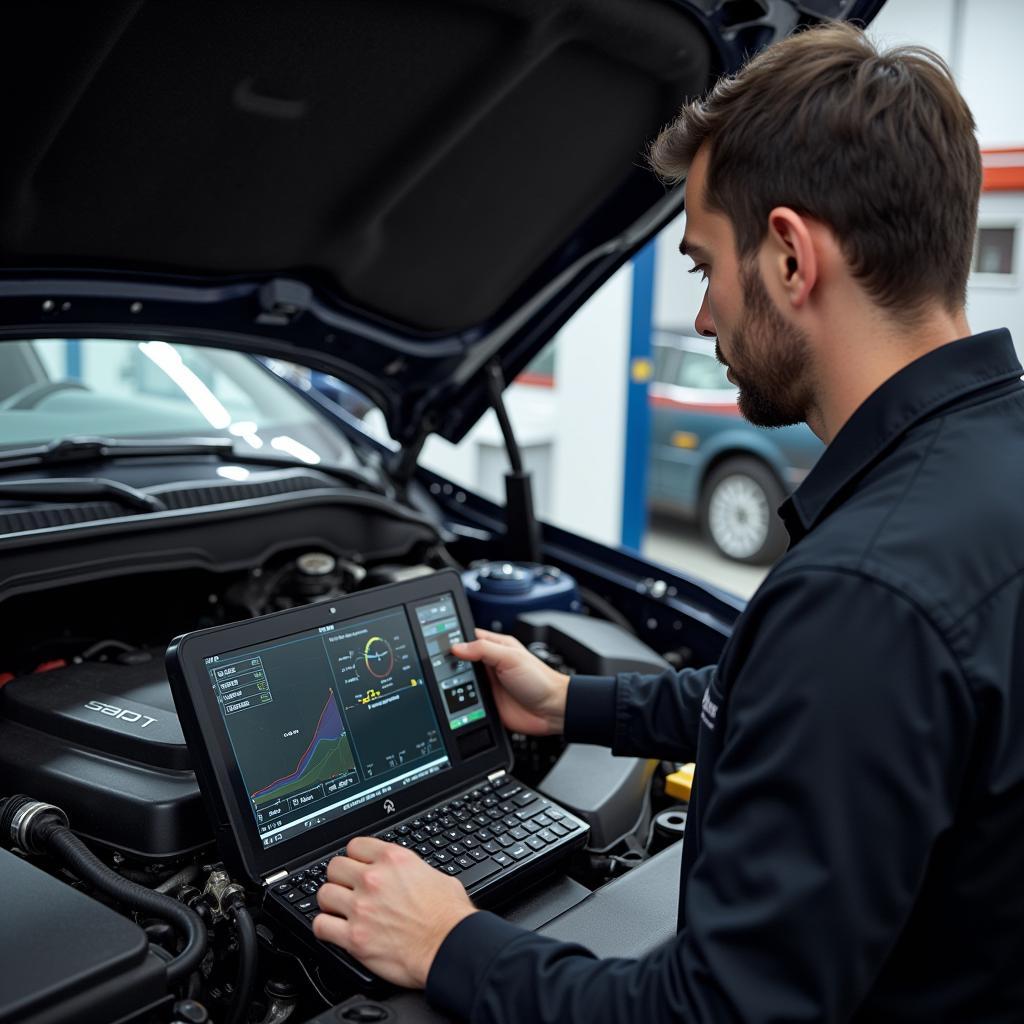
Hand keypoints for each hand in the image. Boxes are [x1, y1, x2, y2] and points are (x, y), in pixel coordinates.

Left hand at [313, 837, 475, 987]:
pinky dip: (325, 928)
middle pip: (335, 867)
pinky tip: (333, 930)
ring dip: (330, 902)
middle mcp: (373, 880)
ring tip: (339, 909)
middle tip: (347, 889)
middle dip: (340, 878)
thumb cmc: (449, 917)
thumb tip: (410, 875)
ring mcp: (361, 908)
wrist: (450, 947)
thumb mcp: (436, 876)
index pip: (355, 846)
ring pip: (324, 894)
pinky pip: (321, 926)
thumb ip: (413, 870)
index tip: (357, 867)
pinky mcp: (354, 938)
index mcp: (393, 860)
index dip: (356, 858)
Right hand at [450, 628, 569, 735]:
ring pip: (460, 682)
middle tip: (439, 665)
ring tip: (445, 683)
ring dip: (454, 684)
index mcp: (495, 647)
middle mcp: (489, 665)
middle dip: (450, 663)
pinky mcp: (485, 704)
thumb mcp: (511, 657)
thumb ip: (483, 649)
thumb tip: (457, 647)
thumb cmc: (540, 680)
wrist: (552, 711)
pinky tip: (455, 701)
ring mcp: (486, 685)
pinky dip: (460, 702)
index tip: (439, 642)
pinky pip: (466, 702)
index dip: (454, 638)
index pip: (468, 637)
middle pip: (461, 660)